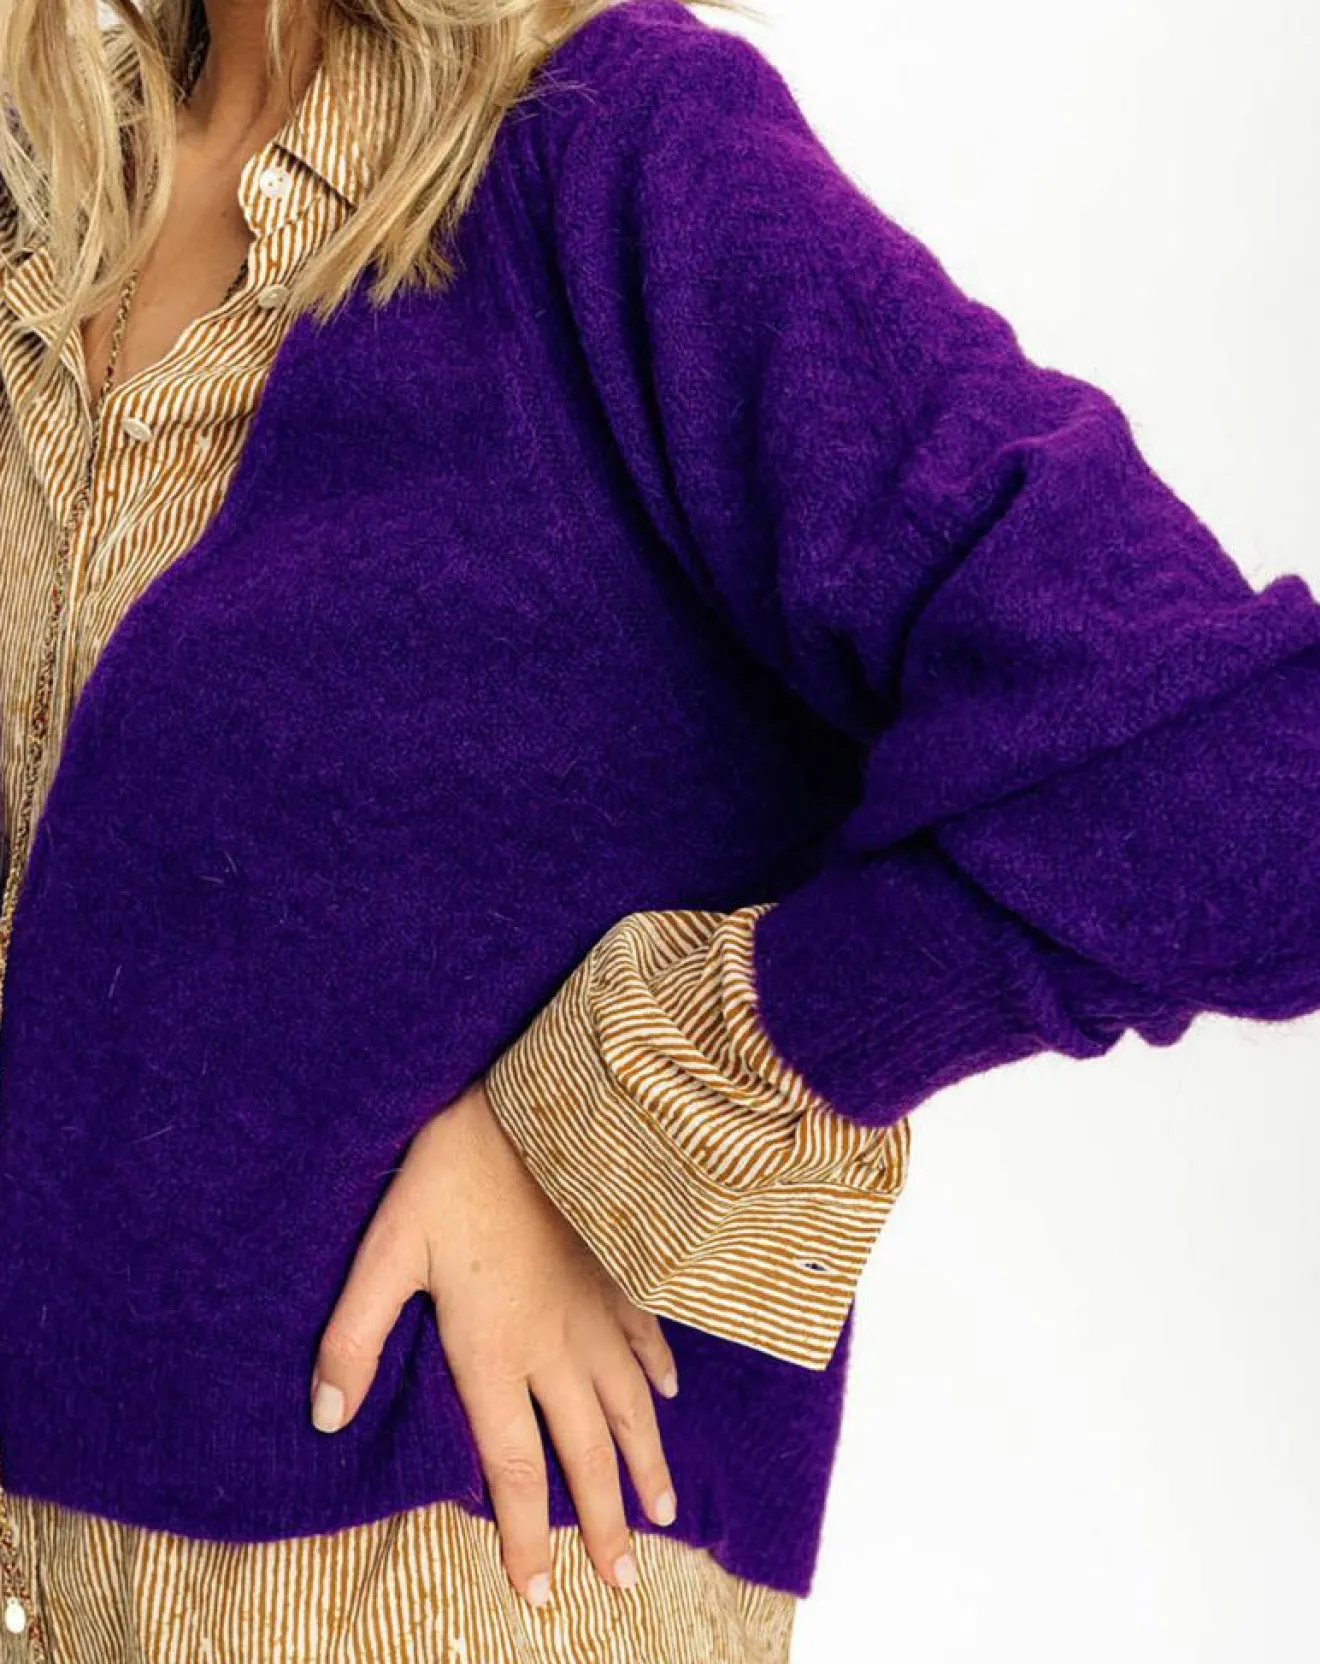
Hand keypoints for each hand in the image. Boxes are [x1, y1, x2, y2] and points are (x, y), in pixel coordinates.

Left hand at [309, 1074, 680, 1607]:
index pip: (517, 1466)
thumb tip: (324, 1419)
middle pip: (587, 1451)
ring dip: (646, 1464)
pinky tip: (669, 1394)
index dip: (527, 1536)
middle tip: (622, 1585)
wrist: (538, 1103)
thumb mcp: (387, 1247)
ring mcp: (594, 1306)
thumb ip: (354, 1335)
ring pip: (630, 1404)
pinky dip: (658, 1373)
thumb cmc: (452, 1172)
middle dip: (604, 1524)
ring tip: (664, 1514)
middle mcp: (555, 1344)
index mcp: (496, 1349)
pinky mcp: (616, 1267)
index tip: (541, 1594)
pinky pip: (644, 1334)